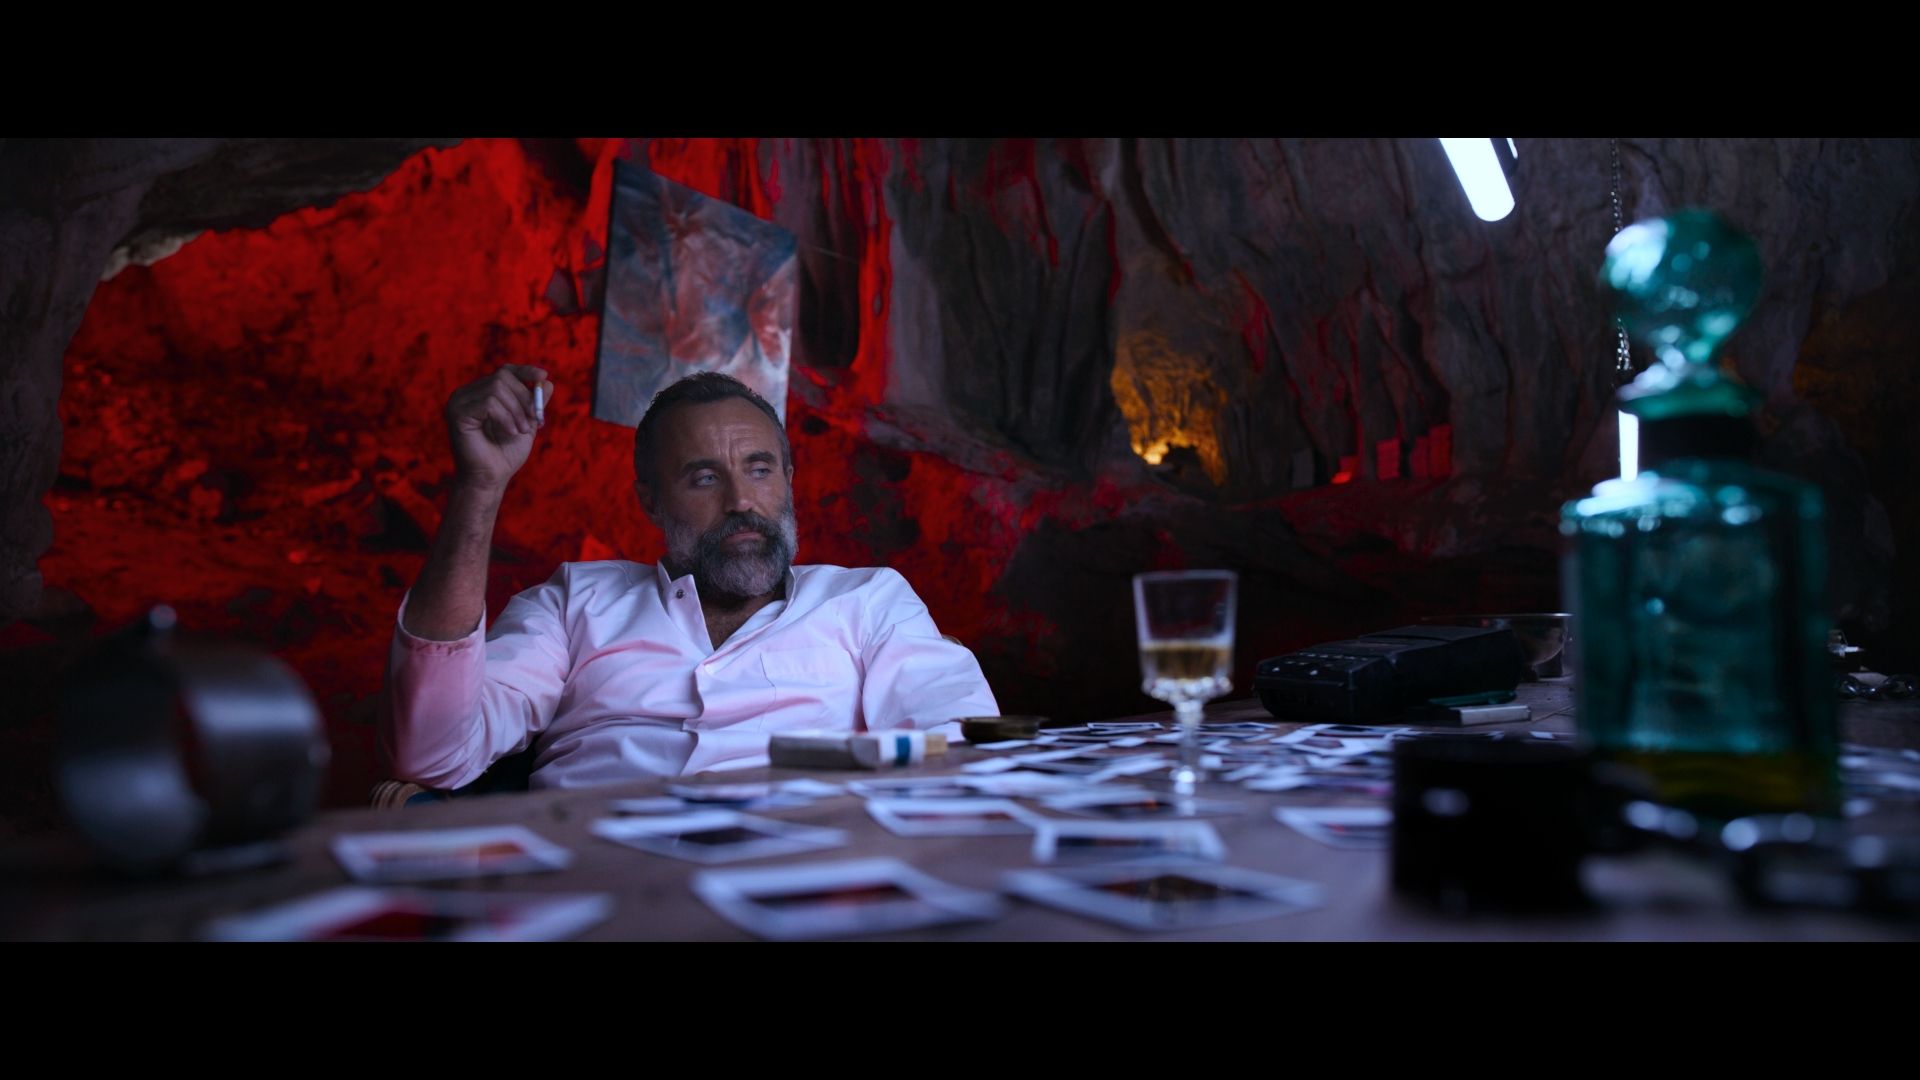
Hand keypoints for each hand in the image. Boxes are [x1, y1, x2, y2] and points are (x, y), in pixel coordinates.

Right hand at [444, 364, 551, 492]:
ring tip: (522, 431)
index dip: (525, 371)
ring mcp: (459, 402)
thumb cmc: (506, 454)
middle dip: (525, 397)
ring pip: (497, 388)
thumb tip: (547, 381)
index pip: (504, 371)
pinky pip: (488, 402)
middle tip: (535, 419)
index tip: (543, 375)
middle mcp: (467, 394)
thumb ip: (534, 403)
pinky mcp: (457, 412)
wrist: (491, 479)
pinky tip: (511, 432)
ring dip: (517, 410)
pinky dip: (506, 417)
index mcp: (481, 394)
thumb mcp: (526, 424)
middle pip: (503, 377)